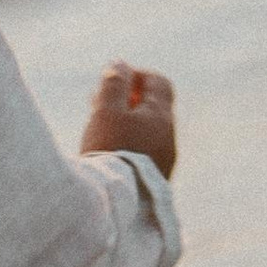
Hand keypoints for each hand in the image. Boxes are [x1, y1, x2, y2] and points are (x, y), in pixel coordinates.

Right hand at [81, 60, 176, 174]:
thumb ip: (114, 84)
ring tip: (97, 126)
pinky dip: (128, 143)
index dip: (136, 75)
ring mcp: (165, 159)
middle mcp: (169, 135)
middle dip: (125, 99)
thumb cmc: (111, 150)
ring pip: (146, 130)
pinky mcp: (154, 179)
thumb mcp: (107, 110)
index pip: (158, 82)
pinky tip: (107, 151)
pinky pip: (144, 151)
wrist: (119, 202)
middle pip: (152, 107)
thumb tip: (120, 64)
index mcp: (161, 115)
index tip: (112, 81)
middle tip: (97, 102)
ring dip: (125, 122)